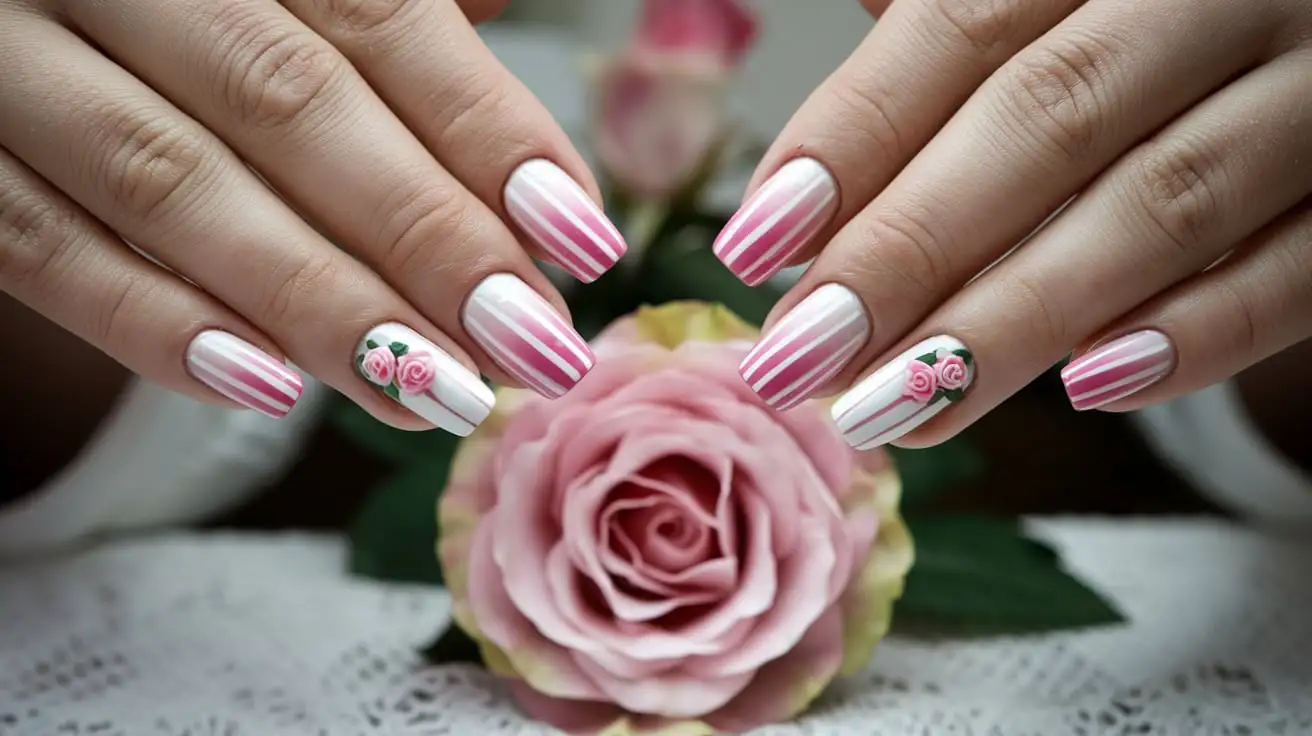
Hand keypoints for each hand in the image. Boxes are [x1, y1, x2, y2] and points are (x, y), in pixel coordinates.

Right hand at [0, 0, 623, 435]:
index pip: (376, 17)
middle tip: (531, 345)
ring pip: (170, 181)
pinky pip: (36, 244)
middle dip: (425, 234)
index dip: (487, 130)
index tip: (582, 241)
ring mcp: (8, 58)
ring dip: (318, 302)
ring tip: (437, 392)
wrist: (22, 7)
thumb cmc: (182, 9)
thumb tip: (535, 139)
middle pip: (287, 101)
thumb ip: (381, 27)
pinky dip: (152, 324)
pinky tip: (270, 389)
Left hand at [721, 0, 1310, 448]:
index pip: (961, 27)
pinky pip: (1297, 270)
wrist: (1302, 21)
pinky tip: (1085, 389)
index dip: (851, 138)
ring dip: (1012, 322)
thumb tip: (799, 187)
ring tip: (892, 408)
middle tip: (798, 358)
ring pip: (1159, 206)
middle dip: (905, 252)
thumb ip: (939, 40)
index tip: (755, 247)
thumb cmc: (1140, 21)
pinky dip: (1197, 336)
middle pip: (1045, 121)